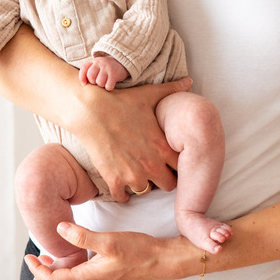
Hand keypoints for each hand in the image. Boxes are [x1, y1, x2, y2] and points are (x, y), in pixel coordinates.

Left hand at [24, 221, 195, 279]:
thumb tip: (59, 229)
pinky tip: (74, 259)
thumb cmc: (137, 250)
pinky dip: (69, 278)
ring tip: (53, 259)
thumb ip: (82, 237)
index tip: (30, 256)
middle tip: (40, 262)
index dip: (37, 270)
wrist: (161, 261)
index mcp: (87, 279)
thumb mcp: (108, 240)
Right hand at [70, 77, 191, 201]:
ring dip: (143, 184)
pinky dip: (122, 192)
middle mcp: (151, 164)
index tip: (170, 159)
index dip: (177, 163)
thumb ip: (172, 90)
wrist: (91, 110)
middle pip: (168, 185)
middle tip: (155, 170)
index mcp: (163, 146)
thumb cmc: (122, 101)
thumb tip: (189, 81)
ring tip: (137, 172)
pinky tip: (120, 180)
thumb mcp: (150, 95)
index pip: (182, 167)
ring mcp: (132, 174)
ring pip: (146, 192)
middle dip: (163, 177)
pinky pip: (123, 198)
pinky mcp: (113, 179)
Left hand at [79, 55, 129, 90]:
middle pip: (91, 76)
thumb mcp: (96, 66)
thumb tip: (83, 83)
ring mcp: (108, 68)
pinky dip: (109, 87)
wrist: (121, 63)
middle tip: (98, 81)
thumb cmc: (105, 68)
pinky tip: (111, 83)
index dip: (82, 78)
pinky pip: (108, 86)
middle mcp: (100, 63)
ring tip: (105, 82)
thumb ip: (88, 71)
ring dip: (102, 85)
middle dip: (93, 82)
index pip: (84, 68)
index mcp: (94, 61)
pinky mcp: (114, 74)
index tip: (84, 83)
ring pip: (99, 82)